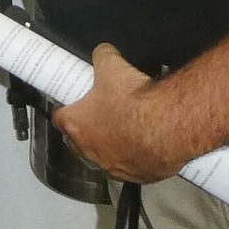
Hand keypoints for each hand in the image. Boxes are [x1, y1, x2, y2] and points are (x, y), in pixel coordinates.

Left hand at [51, 45, 184, 184]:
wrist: (169, 126)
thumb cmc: (134, 100)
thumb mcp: (112, 65)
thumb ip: (102, 56)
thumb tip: (103, 52)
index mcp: (77, 125)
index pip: (59, 118)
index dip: (65, 109)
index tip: (72, 103)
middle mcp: (92, 151)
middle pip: (79, 142)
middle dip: (87, 129)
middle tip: (101, 114)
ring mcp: (116, 167)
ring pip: (106, 157)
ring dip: (113, 145)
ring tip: (128, 128)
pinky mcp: (140, 176)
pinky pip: (134, 167)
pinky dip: (138, 157)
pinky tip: (148, 143)